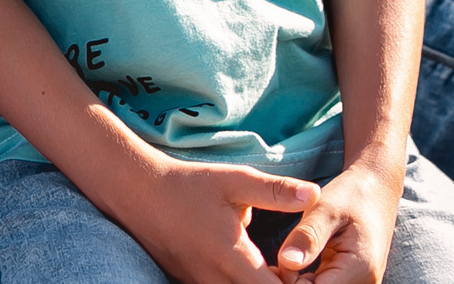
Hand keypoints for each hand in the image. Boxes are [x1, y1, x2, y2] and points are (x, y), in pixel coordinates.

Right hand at [101, 154, 317, 283]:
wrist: (138, 191)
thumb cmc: (189, 184)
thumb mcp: (235, 180)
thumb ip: (276, 191)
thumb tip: (315, 195)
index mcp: (232, 258)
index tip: (309, 274)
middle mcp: (215, 280)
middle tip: (299, 273)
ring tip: (276, 270)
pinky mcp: (190, 282)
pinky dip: (240, 283)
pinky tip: (252, 268)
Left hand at [272, 158, 402, 281]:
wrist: (377, 189)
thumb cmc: (351, 194)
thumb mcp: (326, 208)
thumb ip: (308, 236)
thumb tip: (287, 262)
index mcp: (359, 269)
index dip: (288, 281)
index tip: (271, 264)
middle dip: (291, 282)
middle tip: (270, 265)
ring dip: (296, 282)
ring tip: (281, 261)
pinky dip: (303, 282)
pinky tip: (290, 265)